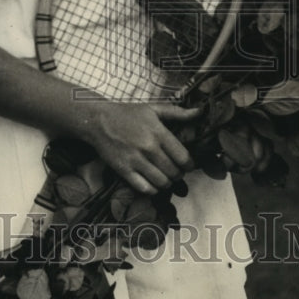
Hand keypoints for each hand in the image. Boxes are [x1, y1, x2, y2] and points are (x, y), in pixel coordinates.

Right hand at [81, 100, 200, 194]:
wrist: (98, 121)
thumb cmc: (127, 114)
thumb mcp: (153, 109)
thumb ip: (177, 112)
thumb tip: (199, 112)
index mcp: (158, 132)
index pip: (183, 158)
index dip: (189, 165)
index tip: (187, 164)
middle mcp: (149, 148)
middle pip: (174, 172)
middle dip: (178, 174)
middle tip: (176, 171)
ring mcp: (135, 160)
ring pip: (161, 182)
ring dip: (167, 183)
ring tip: (165, 177)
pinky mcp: (123, 170)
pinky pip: (144, 188)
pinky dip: (152, 189)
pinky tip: (152, 183)